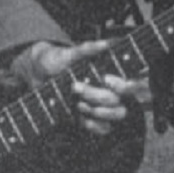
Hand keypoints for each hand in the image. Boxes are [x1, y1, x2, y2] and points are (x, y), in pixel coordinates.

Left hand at [14, 40, 149, 135]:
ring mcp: (108, 106)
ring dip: (99, 111)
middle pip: (120, 99)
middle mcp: (115, 89)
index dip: (125, 84)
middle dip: (99, 96)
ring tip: (79, 103)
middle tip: (76, 87)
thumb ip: (88, 48)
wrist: (41, 76)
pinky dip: (96, 125)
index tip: (106, 79)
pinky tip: (83, 119)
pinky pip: (107, 128)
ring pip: (118, 114)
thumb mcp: (70, 53)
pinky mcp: (98, 119)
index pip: (132, 81)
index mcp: (113, 72)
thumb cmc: (59, 60)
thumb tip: (106, 43)